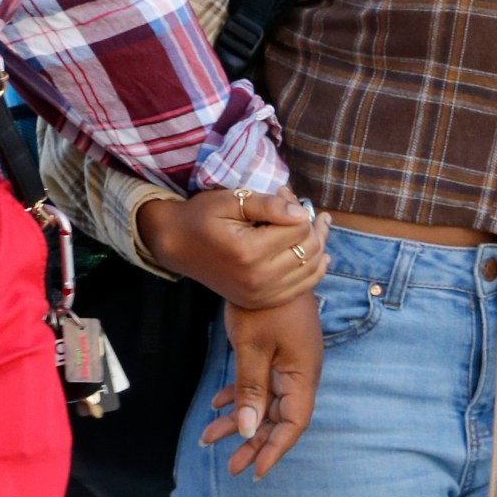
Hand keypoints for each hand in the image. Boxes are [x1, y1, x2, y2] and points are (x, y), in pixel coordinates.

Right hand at [138, 187, 331, 310]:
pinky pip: (301, 288)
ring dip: (318, 247)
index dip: (298, 208)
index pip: (298, 229)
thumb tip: (302, 213)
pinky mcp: (260, 301)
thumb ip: (266, 205)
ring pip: (311, 270)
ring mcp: (260, 295)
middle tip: (305, 210)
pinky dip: (314, 270)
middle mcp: (257, 278)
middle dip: (314, 227)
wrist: (177, 245)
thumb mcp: (229, 200)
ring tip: (317, 227)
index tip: (285, 195)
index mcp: (248, 251)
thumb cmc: (201, 217)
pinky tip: (317, 255)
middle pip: (308, 250)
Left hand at [199, 294, 322, 478]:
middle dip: (252, 442)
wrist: (271, 260)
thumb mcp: (252, 347)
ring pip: (265, 401)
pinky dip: (240, 395)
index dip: (274, 449)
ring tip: (209, 437)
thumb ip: (251, 389)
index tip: (254, 470)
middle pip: (277, 417)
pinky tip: (217, 405)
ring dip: (240, 420)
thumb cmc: (262, 303)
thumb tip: (248, 430)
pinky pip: (259, 382)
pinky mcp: (276, 351)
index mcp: (301, 374)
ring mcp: (288, 361)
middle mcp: (299, 372)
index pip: (292, 423)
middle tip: (229, 466)